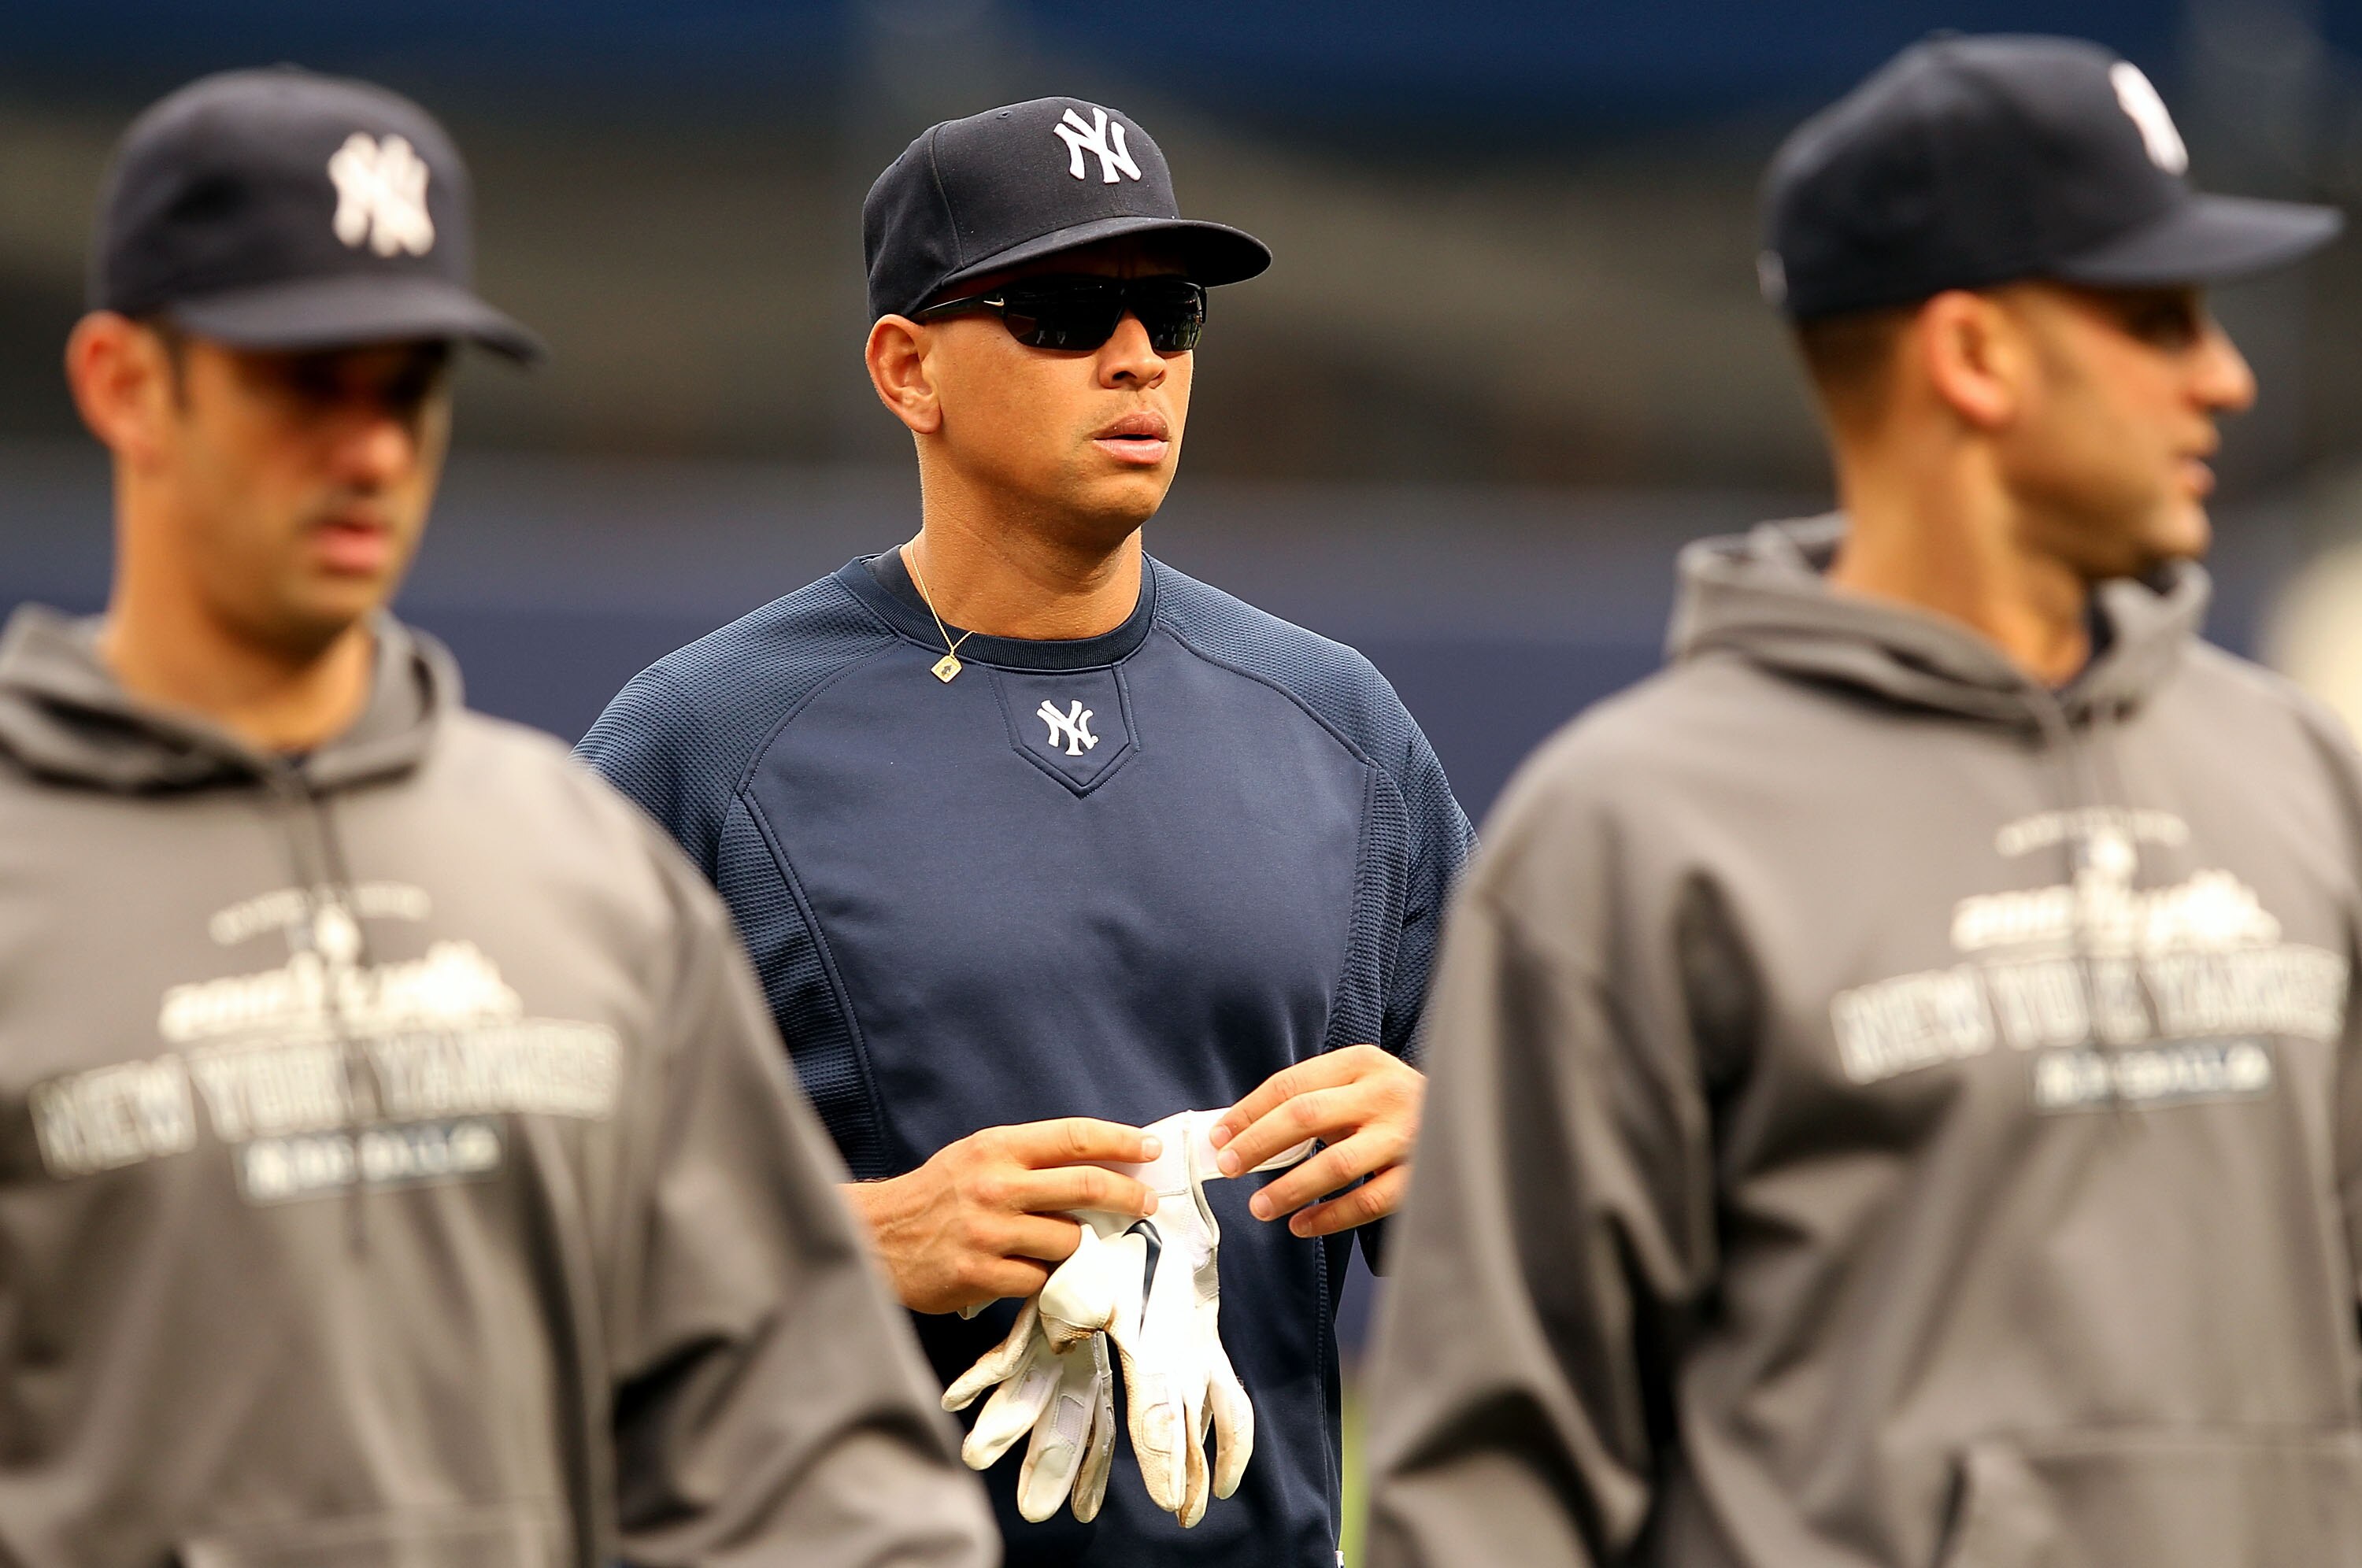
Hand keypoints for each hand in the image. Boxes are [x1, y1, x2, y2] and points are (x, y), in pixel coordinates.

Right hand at [843, 1118, 1160, 1314]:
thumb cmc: (939, 1194)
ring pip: (1068, 1240)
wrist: (875, 1235)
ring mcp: (988, 1232)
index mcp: (998, 1147)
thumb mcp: (979, 1157)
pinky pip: (1040, 1280)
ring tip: (1063, 1247)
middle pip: (1085, 1186)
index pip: (1074, 1137)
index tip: (1150, 1150)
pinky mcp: (979, 1274)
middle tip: (1147, 1204)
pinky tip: (1031, 1271)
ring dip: (1078, 1247)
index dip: (1120, 1141)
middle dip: (1128, 1196)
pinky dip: (1045, 1279)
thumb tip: (1102, 1167)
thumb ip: (1031, 1160)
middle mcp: (996, 1185)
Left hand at [1208, 1045, 1422, 1237]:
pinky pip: (1367, 1200)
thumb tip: (1243, 1132)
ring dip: (1290, 1187)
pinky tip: (1301, 1225)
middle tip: (1229, 1166)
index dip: (1248, 1111)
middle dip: (1259, 1143)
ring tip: (1260, 1206)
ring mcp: (1405, 1135)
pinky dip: (1329, 1216)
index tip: (1220, 1136)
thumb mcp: (1358, 1083)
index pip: (1290, 1084)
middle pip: (1305, 1116)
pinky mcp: (1420, 1174)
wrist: (1469, 1112)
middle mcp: (1382, 1094)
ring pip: (1335, 1164)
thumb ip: (1312, 1099)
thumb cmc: (1394, 1103)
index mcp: (1360, 1063)